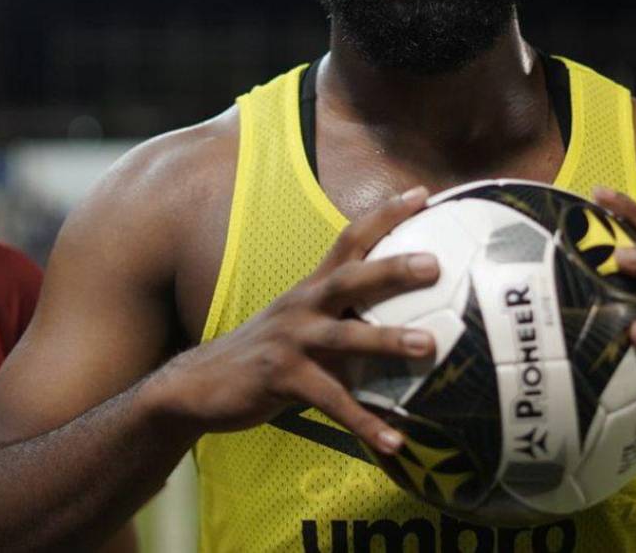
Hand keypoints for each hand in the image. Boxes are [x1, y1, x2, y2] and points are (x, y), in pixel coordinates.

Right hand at [148, 186, 437, 455]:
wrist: (201, 384)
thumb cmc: (268, 353)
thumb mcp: (304, 324)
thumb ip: (346, 318)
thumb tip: (410, 322)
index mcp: (312, 288)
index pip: (350, 238)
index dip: (385, 215)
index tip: (423, 194)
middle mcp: (303, 306)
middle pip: (350, 278)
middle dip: (391, 268)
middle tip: (434, 264)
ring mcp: (291, 341)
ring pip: (344, 337)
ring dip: (387, 340)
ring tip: (429, 345)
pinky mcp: (282, 379)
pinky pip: (330, 401)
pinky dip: (363, 422)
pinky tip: (394, 441)